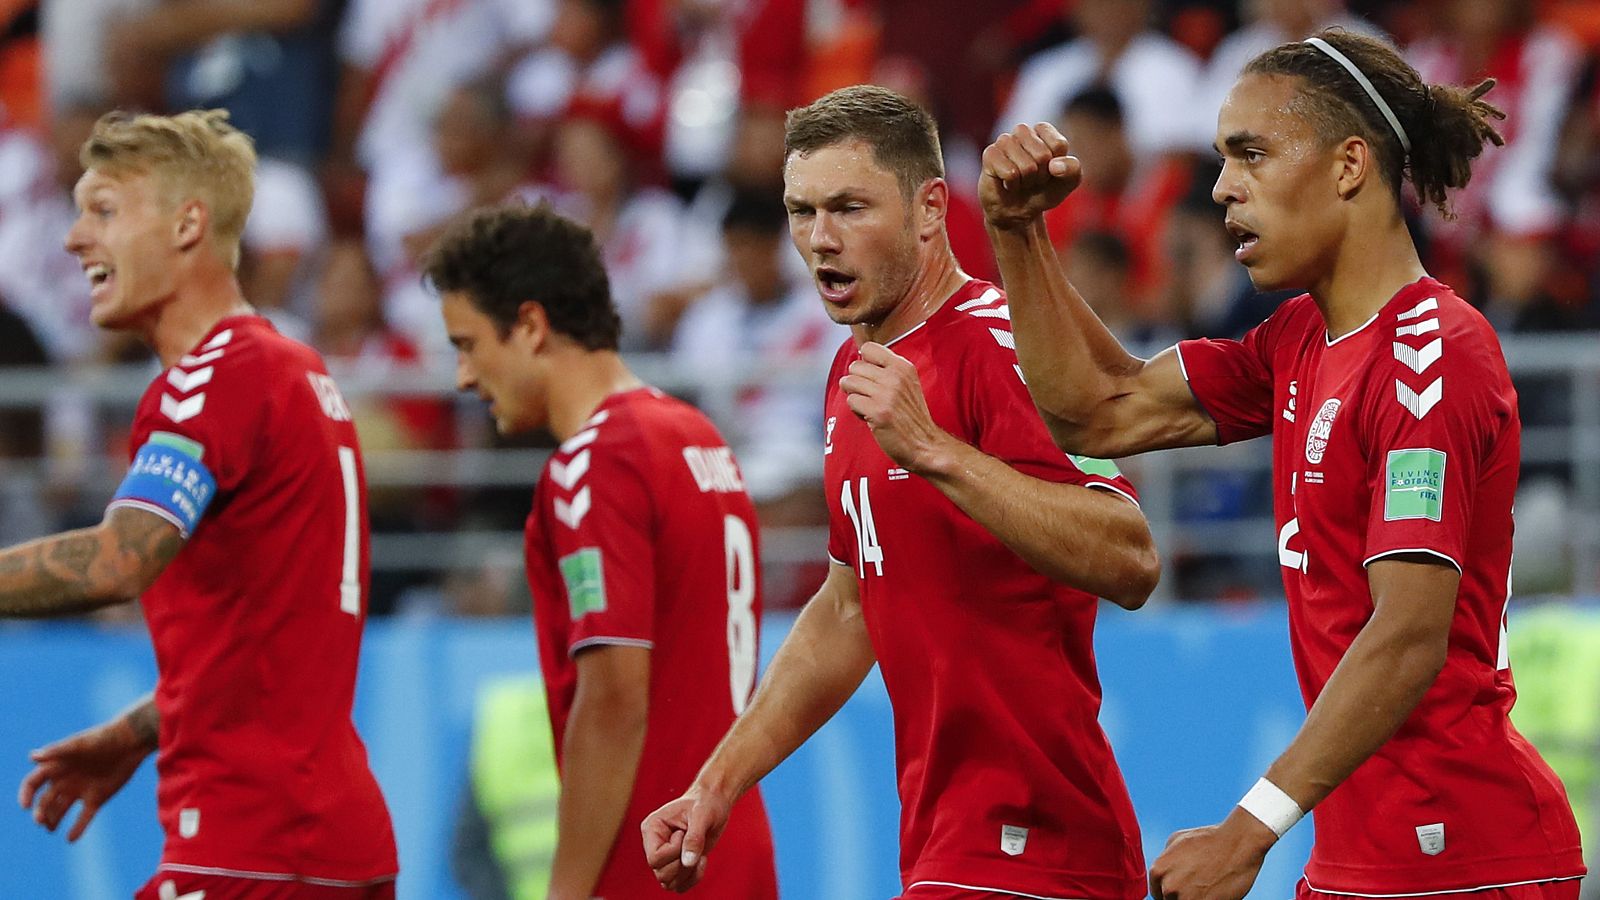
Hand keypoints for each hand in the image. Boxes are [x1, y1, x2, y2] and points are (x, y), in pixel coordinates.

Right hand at [18, 718, 152, 840]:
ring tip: (51, 829)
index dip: (26, 795)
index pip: (33, 783)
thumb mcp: (79, 745)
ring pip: (61, 810)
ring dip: (54, 820)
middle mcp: (66, 781)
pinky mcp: (97, 799)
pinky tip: (70, 838)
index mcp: (57, 766)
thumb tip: (32, 757)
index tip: (25, 806)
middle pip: (46, 800)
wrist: (131, 743)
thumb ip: (57, 751)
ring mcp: (81, 790)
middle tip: (40, 821)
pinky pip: (84, 817)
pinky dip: (77, 829)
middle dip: (41, 812)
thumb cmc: (103, 738)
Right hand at [642, 788, 732, 891]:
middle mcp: (654, 844)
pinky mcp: (676, 864)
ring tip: (700, 854)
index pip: (654, 858)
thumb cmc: (706, 803)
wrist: (714, 803)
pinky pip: (678, 885)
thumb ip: (694, 838)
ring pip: (668, 882)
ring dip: (688, 873)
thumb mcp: (702, 815)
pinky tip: (702, 861)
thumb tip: (688, 861)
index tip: (685, 833)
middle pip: (661, 873)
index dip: (674, 853)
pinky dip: (692, 879)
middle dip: (683, 864)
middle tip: (696, 845)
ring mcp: (664, 856)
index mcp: (652, 828)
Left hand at [838, 342, 954, 473]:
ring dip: (855, 397)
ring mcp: (886, 393)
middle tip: (870, 397)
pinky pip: (851, 401)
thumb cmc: (912, 417)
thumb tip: (859, 362)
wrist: (926, 445)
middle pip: (854, 366)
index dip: (864, 363)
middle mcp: (895, 376)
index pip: (869, 348)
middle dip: (857, 383)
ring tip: (870, 406)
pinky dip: (856, 411)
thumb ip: (887, 370)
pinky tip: (870, 417)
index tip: (870, 378)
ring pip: (849, 382)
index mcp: (903, 367)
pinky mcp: (877, 411)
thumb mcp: (907, 384)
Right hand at [980, 122, 1081, 229]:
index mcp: (1043, 130)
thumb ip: (1072, 169)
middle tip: (1032, 179)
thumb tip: (1054, 166)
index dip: (1057, 166)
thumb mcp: (1068, 182)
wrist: (1017, 211)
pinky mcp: (990, 154)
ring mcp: (1004, 141)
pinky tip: (1007, 183)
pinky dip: (1012, 185)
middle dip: (1040, 175)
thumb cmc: (1043, 191)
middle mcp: (1022, 131)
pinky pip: (1010, 173)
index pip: (1058, 145)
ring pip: (1027, 166)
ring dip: (1026, 182)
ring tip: (1020, 181)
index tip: (1049, 171)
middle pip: (1043, 155)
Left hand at [1148, 809, 1276, 899]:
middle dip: (1181, 896)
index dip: (1169, 893)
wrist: (1238, 844)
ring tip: (1206, 888)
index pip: (1157, 894)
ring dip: (1194, 899)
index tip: (1181, 889)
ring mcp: (1187, 899)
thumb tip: (1162, 874)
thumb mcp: (1176, 840)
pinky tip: (1214, 892)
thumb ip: (1164, 859)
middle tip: (1196, 886)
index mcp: (1158, 870)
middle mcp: (1169, 887)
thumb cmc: (1209, 839)